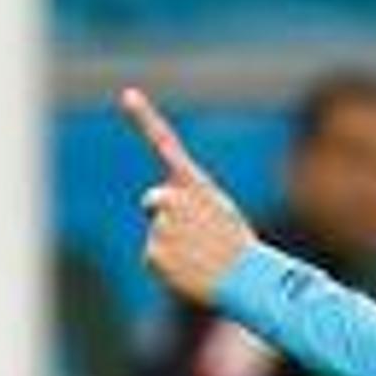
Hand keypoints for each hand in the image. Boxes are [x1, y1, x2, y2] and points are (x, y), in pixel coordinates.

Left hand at [120, 87, 257, 308]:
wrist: (247, 280)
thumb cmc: (239, 248)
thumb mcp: (220, 213)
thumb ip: (186, 200)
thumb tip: (152, 201)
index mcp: (196, 183)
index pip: (165, 143)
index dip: (144, 117)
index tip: (127, 94)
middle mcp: (172, 199)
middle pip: (154, 201)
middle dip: (165, 214)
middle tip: (196, 236)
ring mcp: (160, 226)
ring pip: (157, 233)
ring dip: (173, 245)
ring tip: (200, 256)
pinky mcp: (151, 253)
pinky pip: (153, 258)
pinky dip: (168, 267)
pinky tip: (189, 271)